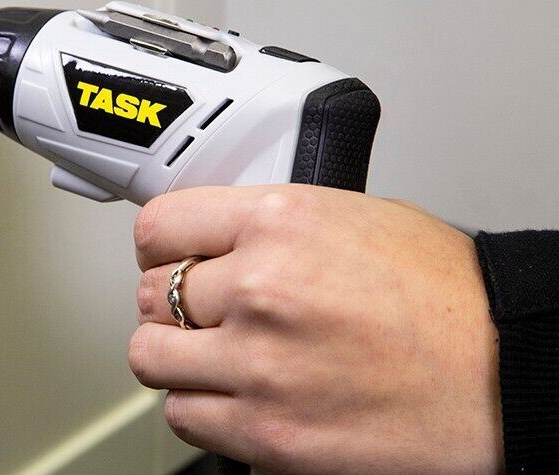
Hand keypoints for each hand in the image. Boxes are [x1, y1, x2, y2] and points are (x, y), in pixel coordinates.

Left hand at [129, 185, 502, 473]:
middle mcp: (261, 289)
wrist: (504, 373)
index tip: (163, 256)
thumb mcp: (354, 219)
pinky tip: (237, 394)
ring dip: (175, 357)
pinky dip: (201, 406)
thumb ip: (273, 226)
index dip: (157, 244)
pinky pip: (184, 416)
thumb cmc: (449, 298)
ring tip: (212, 355)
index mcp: (280, 224)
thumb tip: (220, 239)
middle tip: (203, 312)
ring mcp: (258, 365)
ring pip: (151, 358)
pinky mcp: (266, 434)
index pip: (160, 226)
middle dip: (171, 303)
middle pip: (150, 294)